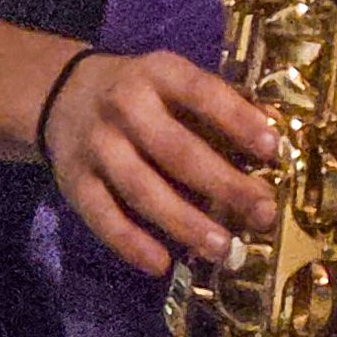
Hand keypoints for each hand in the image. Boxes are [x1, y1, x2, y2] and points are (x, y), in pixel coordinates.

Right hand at [41, 46, 278, 279]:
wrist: (63, 93)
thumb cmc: (144, 94)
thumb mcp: (175, 82)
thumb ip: (217, 107)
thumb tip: (274, 144)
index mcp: (159, 73)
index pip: (202, 93)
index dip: (237, 121)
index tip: (273, 149)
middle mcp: (124, 106)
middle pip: (176, 151)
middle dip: (224, 185)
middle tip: (262, 213)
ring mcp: (96, 145)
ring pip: (141, 189)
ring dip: (184, 222)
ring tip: (222, 248)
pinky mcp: (73, 180)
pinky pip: (102, 216)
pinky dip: (130, 243)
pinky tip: (162, 263)